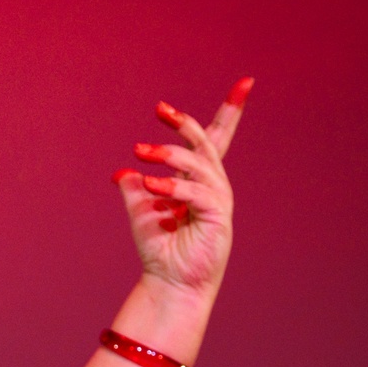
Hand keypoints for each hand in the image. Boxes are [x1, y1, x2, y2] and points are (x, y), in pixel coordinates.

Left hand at [112, 77, 252, 298]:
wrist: (170, 283)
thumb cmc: (160, 250)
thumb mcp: (141, 212)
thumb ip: (134, 188)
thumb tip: (121, 173)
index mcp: (200, 181)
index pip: (216, 140)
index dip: (231, 112)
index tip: (246, 83)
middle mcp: (214, 186)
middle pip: (208, 144)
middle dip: (187, 123)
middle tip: (160, 109)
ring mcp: (219, 200)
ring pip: (198, 165)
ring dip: (169, 154)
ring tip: (141, 152)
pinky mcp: (217, 217)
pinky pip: (196, 193)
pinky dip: (172, 186)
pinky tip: (150, 183)